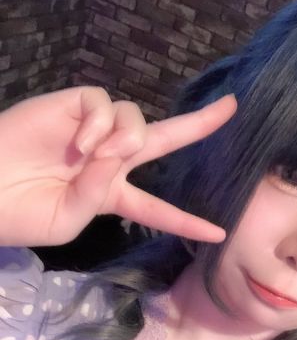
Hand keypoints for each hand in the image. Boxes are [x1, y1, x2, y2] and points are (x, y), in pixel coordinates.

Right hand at [0, 86, 236, 246]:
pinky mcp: (73, 106)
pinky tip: (81, 143)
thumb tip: (116, 154)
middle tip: (231, 108)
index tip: (218, 234)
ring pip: (136, 119)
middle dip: (198, 125)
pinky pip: (104, 105)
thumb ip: (98, 195)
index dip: (187, 222)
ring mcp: (94, 133)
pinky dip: (99, 124)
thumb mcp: (68, 221)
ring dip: (128, 137)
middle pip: (163, 139)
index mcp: (113, 197)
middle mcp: (111, 161)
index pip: (159, 210)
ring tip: (100, 155)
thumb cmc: (22, 215)